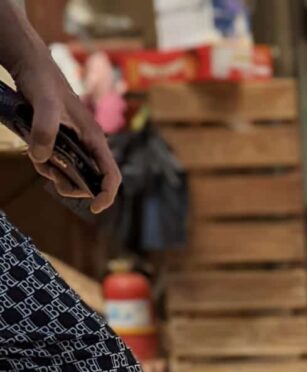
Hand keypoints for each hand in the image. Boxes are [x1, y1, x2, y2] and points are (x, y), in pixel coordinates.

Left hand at [11, 39, 120, 212]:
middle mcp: (88, 143)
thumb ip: (44, 128)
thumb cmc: (43, 78)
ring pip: (71, 174)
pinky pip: (57, 163)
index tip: (93, 207)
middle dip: (72, 185)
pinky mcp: (61, 140)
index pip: (111, 174)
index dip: (106, 195)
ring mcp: (74, 143)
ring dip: (55, 174)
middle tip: (52, 177)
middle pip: (90, 180)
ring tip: (39, 158)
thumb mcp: (44, 102)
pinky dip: (46, 164)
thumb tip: (41, 158)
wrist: (30, 63)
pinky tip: (35, 150)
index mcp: (94, 137)